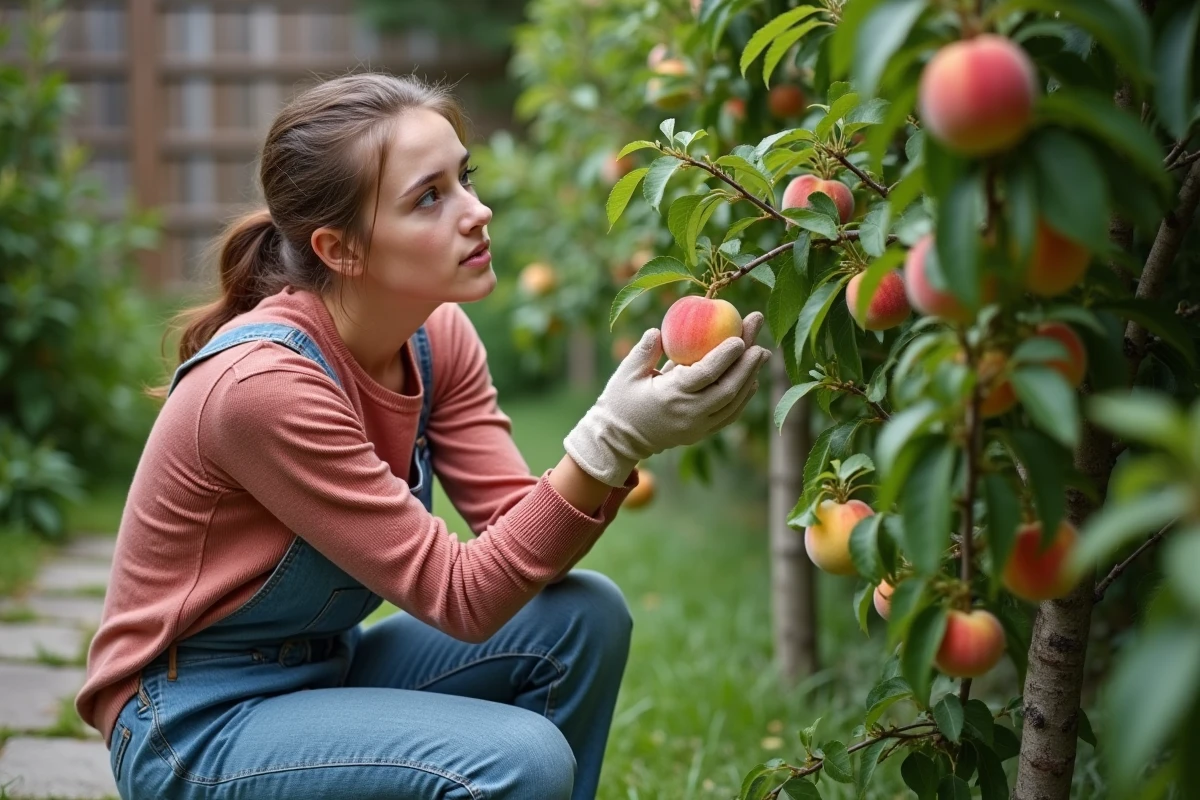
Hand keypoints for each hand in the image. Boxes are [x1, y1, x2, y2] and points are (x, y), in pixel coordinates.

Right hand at [564, 313, 770, 485]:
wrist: (620, 440)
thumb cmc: (621, 400)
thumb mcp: (625, 373)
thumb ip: (643, 351)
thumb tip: (659, 330)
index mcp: (670, 395)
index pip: (705, 375)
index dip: (725, 356)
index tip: (739, 337)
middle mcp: (688, 414)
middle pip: (728, 389)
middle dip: (747, 364)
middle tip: (760, 342)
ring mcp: (697, 427)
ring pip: (733, 403)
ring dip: (750, 378)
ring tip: (761, 354)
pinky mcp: (701, 433)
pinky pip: (729, 415)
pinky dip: (743, 397)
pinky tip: (751, 378)